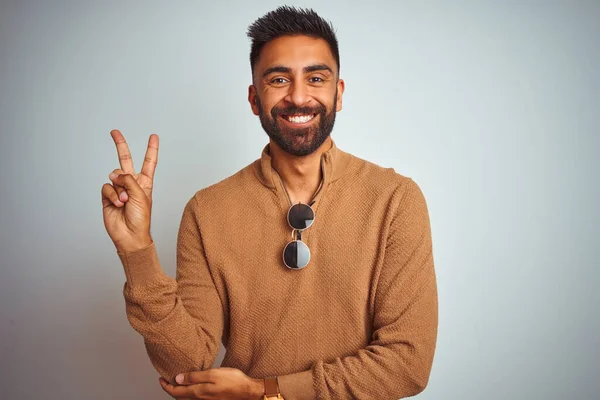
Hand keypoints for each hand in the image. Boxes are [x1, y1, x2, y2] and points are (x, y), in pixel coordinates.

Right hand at [101, 129, 158, 252]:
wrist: (130, 235)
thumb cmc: (141, 218)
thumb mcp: (141, 195)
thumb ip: (129, 180)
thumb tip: (114, 174)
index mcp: (145, 182)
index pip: (149, 162)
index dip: (151, 149)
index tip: (154, 136)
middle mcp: (131, 183)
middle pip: (125, 160)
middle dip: (120, 145)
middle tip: (114, 132)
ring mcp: (118, 189)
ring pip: (114, 177)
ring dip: (120, 189)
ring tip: (125, 202)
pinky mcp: (108, 196)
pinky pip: (107, 187)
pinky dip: (112, 195)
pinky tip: (117, 204)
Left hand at [158, 368, 263, 398]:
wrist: (248, 391)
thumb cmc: (233, 381)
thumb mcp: (212, 374)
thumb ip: (194, 377)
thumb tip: (177, 378)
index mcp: (198, 392)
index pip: (176, 392)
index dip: (166, 386)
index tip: (161, 378)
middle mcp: (200, 399)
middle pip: (180, 396)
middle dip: (171, 388)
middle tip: (166, 379)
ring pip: (187, 397)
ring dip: (180, 390)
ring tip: (178, 380)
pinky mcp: (213, 399)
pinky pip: (195, 396)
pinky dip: (189, 391)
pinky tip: (193, 384)